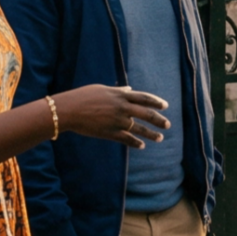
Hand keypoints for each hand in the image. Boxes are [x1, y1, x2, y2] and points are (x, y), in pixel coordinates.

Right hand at [52, 85, 170, 148]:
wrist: (68, 110)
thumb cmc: (82, 97)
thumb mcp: (101, 89)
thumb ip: (118, 91)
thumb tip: (129, 89)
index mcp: (120, 95)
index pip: (144, 98)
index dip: (156, 102)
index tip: (165, 106)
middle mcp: (122, 107)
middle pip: (147, 114)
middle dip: (159, 120)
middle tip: (168, 125)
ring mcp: (117, 121)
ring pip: (139, 129)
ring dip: (151, 134)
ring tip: (160, 138)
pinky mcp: (110, 133)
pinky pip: (127, 139)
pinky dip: (136, 143)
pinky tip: (142, 146)